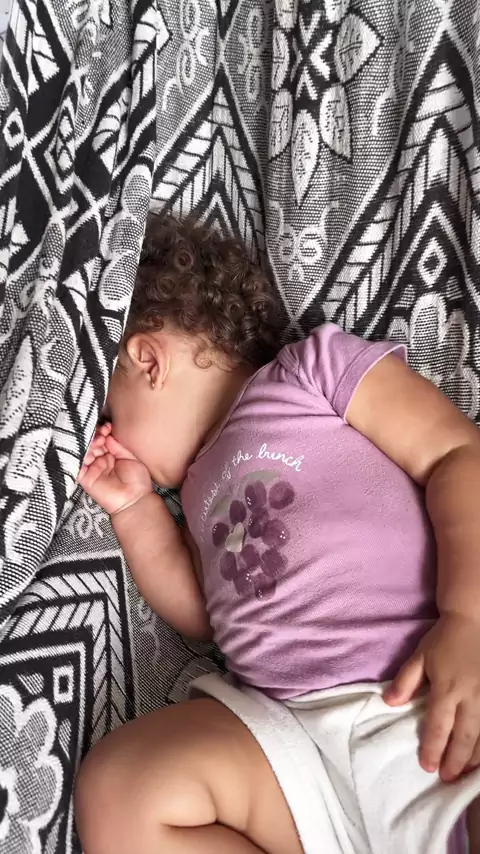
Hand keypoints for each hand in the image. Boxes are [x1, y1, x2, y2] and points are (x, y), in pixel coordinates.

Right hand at [78, 423, 151, 515]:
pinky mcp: (85, 478)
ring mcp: (92, 469)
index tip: (108, 427)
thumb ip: (118, 446)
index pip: (101, 439)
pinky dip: (79, 456)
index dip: (102, 432)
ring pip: (84, 452)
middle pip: (91, 444)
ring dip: (89, 444)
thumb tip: (107, 434)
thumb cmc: (137, 480)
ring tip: (99, 441)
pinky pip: (77, 466)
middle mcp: (99, 460)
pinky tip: (87, 450)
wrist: (136, 500)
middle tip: (102, 434)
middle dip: (95, 436)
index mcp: (110, 455)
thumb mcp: (131, 458)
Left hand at [384, 613, 479, 780]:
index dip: (432, 748)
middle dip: (454, 760)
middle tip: (447, 777)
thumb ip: (405, 681)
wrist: (475, 618)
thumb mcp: (420, 656)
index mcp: (446, 688)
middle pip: (463, 736)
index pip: (438, 726)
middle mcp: (469, 697)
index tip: (427, 766)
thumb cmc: (445, 639)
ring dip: (475, 756)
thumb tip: (388, 703)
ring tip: (466, 772)